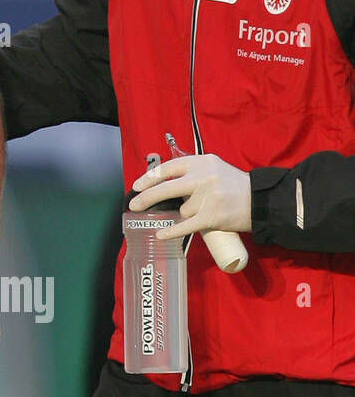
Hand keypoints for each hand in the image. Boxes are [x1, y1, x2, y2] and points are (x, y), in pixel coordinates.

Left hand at [130, 154, 250, 238]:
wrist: (262, 201)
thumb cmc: (234, 185)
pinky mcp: (212, 216)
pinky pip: (185, 225)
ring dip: (187, 214)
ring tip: (206, 210)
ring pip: (182, 210)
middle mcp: (203, 177)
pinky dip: (172, 231)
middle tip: (134, 204)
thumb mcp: (213, 168)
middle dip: (147, 197)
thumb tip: (160, 181)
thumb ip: (191, 171)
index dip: (149, 177)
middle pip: (166, 188)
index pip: (168, 168)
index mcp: (201, 162)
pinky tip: (160, 234)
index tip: (136, 186)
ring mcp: (207, 197)